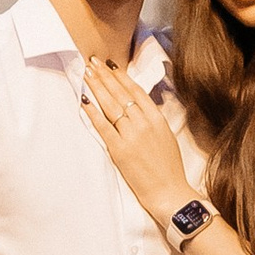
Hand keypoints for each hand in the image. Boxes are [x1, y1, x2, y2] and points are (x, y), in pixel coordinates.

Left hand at [78, 58, 194, 226]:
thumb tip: (138, 106)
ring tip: (87, 74)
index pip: (135, 90)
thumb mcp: (166, 136)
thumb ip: (152, 120)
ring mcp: (131, 135)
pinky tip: (84, 100)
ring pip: (111, 105)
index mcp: (157, 118)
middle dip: (105, 76)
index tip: (110, 65)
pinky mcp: (119, 150)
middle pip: (120, 94)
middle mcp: (143, 123)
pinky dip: (93, 112)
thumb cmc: (169, 167)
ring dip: (97, 87)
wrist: (169, 191)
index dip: (121, 76)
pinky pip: (103, 126)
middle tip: (92, 62)